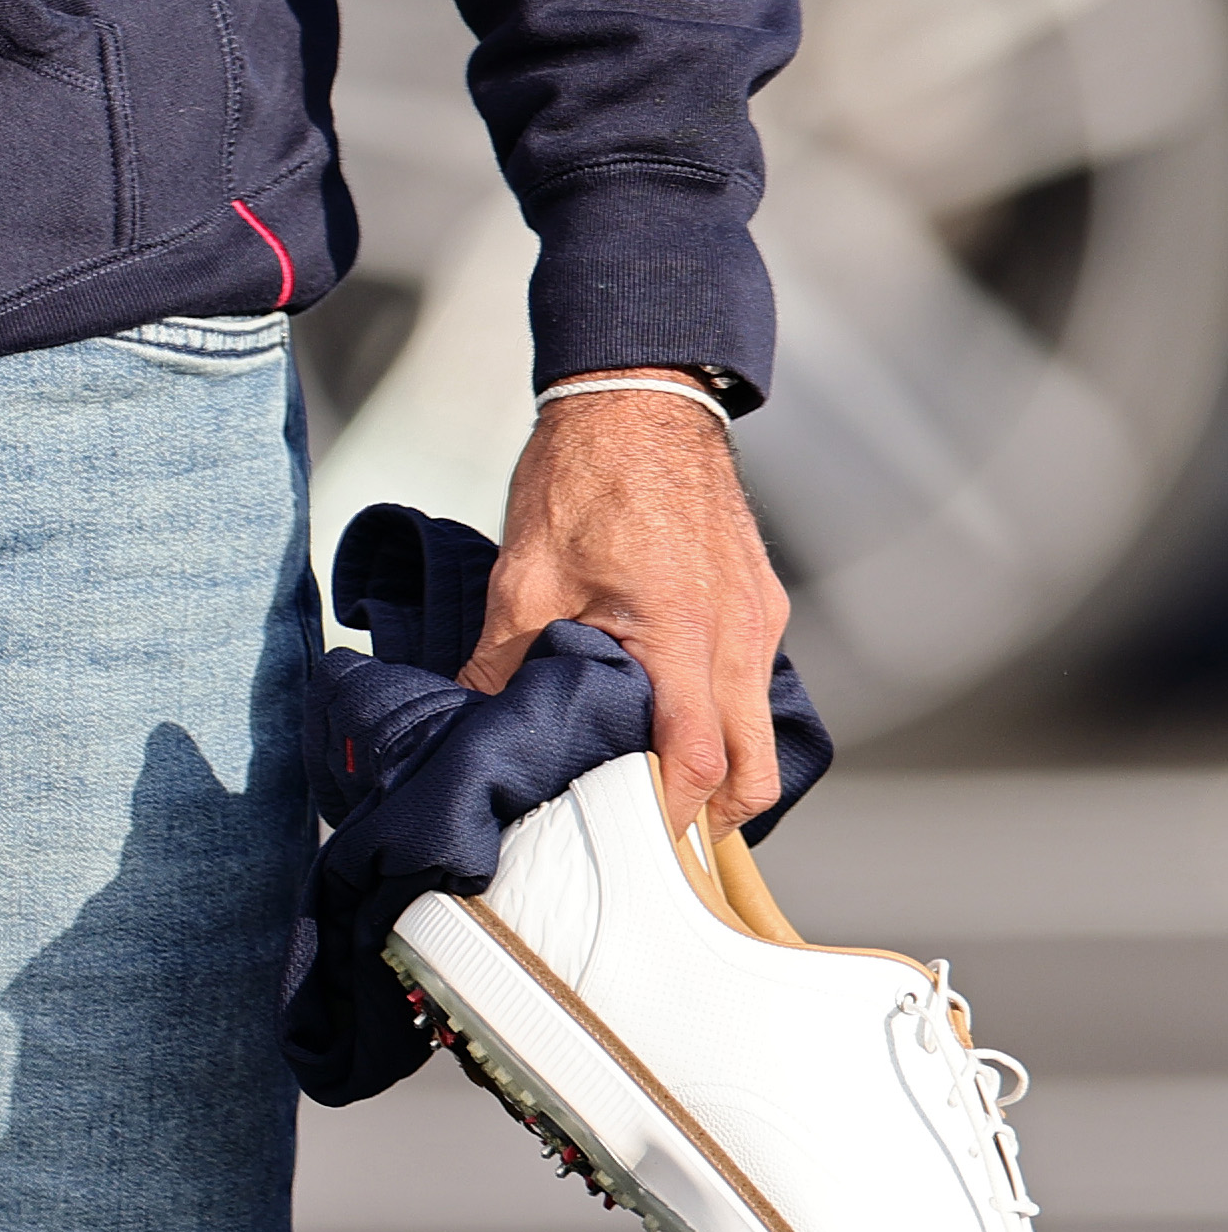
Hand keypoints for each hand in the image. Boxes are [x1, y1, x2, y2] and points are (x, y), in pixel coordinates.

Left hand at [459, 389, 788, 837]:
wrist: (639, 391)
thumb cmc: (587, 471)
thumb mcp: (525, 573)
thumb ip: (502, 659)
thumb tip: (472, 718)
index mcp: (682, 630)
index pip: (697, 760)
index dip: (669, 814)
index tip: (634, 840)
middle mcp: (738, 631)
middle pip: (754, 767)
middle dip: (711, 812)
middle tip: (651, 825)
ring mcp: (758, 615)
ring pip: (759, 727)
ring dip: (717, 761)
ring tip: (649, 768)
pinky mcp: (760, 598)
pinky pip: (755, 681)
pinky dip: (722, 712)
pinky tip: (665, 706)